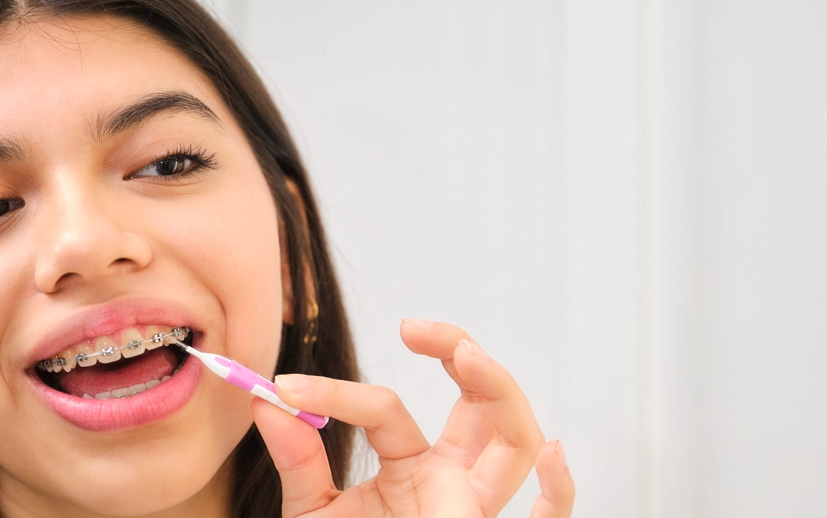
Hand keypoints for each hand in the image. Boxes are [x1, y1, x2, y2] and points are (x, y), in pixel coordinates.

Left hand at [253, 319, 574, 516]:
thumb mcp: (312, 513)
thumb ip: (298, 462)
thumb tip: (267, 401)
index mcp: (411, 467)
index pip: (387, 410)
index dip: (337, 394)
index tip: (285, 387)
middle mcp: (452, 480)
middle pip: (480, 404)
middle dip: (459, 353)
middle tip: (414, 327)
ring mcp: (474, 508)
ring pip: (515, 442)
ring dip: (501, 392)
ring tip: (467, 355)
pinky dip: (560, 491)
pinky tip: (552, 453)